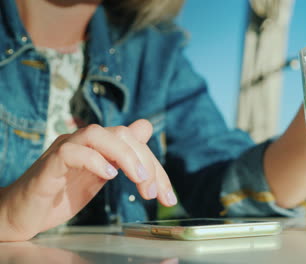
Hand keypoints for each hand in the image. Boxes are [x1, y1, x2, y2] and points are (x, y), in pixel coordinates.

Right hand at [0, 120, 175, 240]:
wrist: (22, 213)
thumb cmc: (61, 195)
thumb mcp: (100, 178)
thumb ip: (121, 157)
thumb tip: (145, 128)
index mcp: (99, 146)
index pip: (135, 141)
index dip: (156, 165)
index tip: (167, 196)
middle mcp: (83, 142)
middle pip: (122, 134)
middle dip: (146, 162)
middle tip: (153, 191)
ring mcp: (65, 150)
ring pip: (98, 134)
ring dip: (125, 156)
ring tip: (139, 179)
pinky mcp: (49, 164)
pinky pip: (71, 152)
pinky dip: (94, 161)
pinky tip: (109, 175)